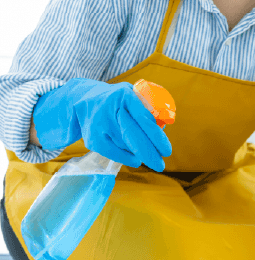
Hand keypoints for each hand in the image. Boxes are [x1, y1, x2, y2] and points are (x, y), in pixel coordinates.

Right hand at [33, 78, 171, 170]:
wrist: (82, 101)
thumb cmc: (116, 100)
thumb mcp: (132, 94)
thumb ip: (148, 105)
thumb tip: (166, 122)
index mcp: (125, 96)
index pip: (144, 119)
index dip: (156, 137)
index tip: (166, 150)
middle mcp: (111, 110)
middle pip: (134, 136)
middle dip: (150, 154)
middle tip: (161, 165)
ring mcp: (100, 125)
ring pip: (126, 146)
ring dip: (139, 153)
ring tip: (147, 155)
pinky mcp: (93, 139)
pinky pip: (114, 154)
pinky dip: (127, 158)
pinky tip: (135, 159)